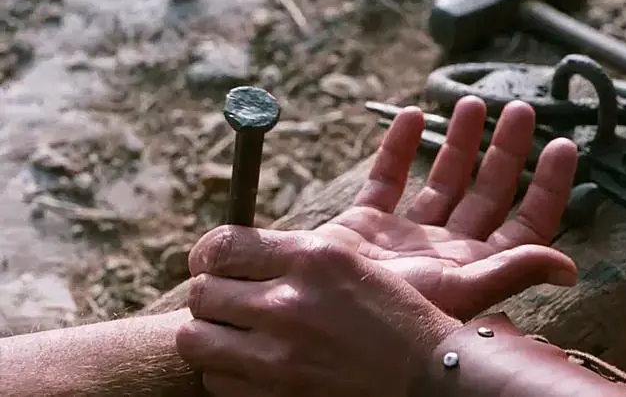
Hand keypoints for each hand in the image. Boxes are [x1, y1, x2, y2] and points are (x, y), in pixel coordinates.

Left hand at [176, 230, 461, 395]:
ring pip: (195, 341)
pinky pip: (217, 382)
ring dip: (211, 336)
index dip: (208, 255)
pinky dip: (228, 373)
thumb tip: (231, 258)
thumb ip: (290, 255)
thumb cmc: (395, 316)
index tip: (214, 263)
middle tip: (231, 301)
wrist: (427, 380)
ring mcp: (277, 359)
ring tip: (238, 335)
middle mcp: (287, 305)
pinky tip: (255, 365)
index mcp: (310, 260)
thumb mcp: (349, 264)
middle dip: (211, 296)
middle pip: (201, 295)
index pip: (219, 247)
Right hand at [315, 96, 578, 317]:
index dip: (548, 187)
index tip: (563, 145)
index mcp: (474, 265)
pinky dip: (397, 148)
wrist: (318, 316)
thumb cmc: (392, 313)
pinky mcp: (366, 225)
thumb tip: (569, 268)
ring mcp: (406, 235)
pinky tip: (411, 116)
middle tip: (520, 110)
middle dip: (506, 151)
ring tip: (472, 104)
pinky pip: (386, 180)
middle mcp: (445, 248)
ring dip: (459, 143)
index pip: (525, 224)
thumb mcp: (460, 290)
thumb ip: (511, 272)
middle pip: (487, 193)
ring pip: (442, 181)